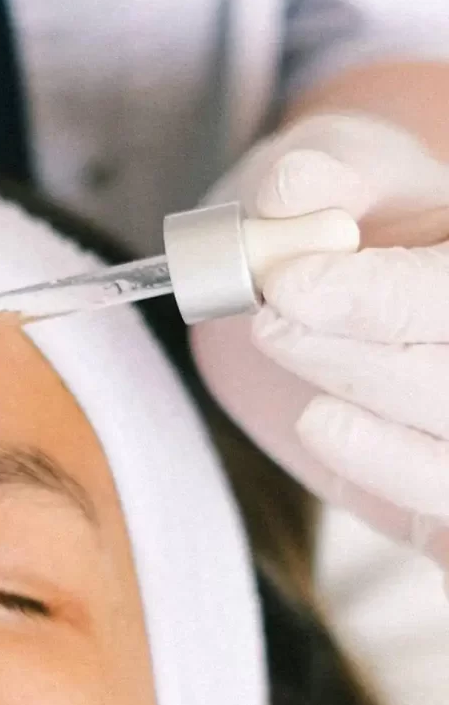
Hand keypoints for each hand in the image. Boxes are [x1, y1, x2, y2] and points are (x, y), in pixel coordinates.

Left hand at [192, 113, 448, 569]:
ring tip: (310, 397)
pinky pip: (444, 521)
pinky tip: (328, 431)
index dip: (378, 295)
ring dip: (375, 438)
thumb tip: (294, 191)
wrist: (356, 289)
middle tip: (272, 325)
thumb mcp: (343, 183)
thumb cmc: (364, 226)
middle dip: (359, 358)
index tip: (288, 286)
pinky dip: (390, 482)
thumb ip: (317, 184)